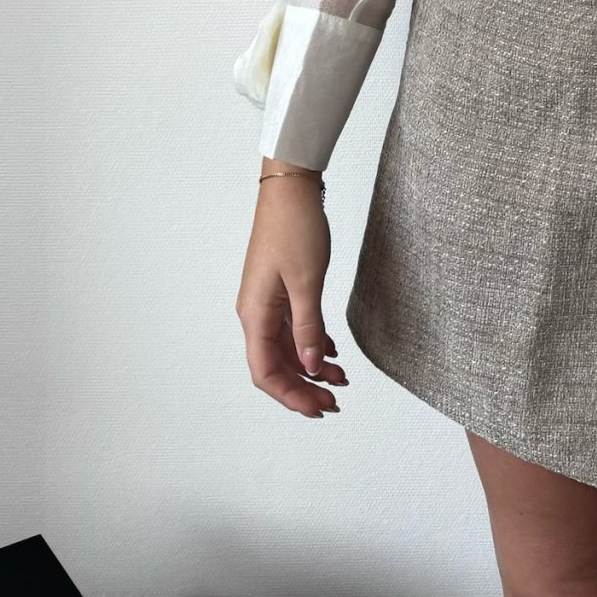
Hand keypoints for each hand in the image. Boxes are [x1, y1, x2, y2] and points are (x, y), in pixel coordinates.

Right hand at [237, 169, 348, 417]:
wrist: (290, 188)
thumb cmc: (294, 229)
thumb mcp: (307, 282)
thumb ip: (308, 327)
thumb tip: (309, 366)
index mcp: (255, 314)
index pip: (265, 371)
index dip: (290, 395)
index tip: (318, 408)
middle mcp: (256, 313)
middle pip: (275, 365)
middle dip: (303, 387)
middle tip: (334, 401)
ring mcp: (267, 302)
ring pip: (287, 348)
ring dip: (310, 367)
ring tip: (340, 379)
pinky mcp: (279, 291)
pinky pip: (293, 328)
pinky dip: (312, 343)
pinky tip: (331, 352)